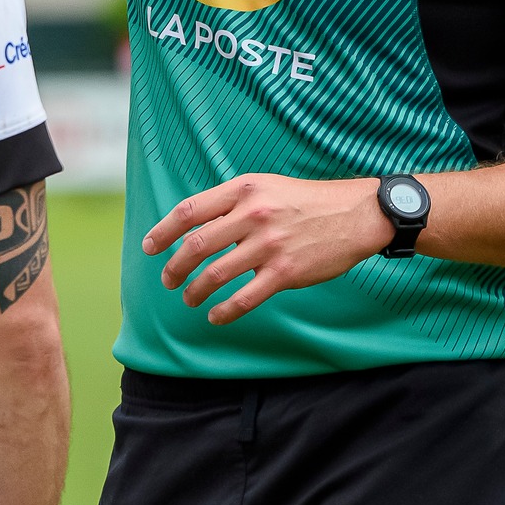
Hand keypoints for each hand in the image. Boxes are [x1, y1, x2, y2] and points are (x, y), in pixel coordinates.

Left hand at [143, 174, 386, 323]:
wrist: (355, 214)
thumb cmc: (307, 201)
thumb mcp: (267, 187)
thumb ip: (233, 203)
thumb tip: (196, 227)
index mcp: (244, 189)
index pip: (189, 210)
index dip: (163, 232)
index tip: (150, 248)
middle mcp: (253, 214)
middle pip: (196, 245)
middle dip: (175, 267)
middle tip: (168, 280)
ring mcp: (269, 244)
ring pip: (215, 274)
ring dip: (195, 291)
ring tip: (189, 299)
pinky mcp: (285, 271)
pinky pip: (244, 298)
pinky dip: (224, 311)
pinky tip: (216, 316)